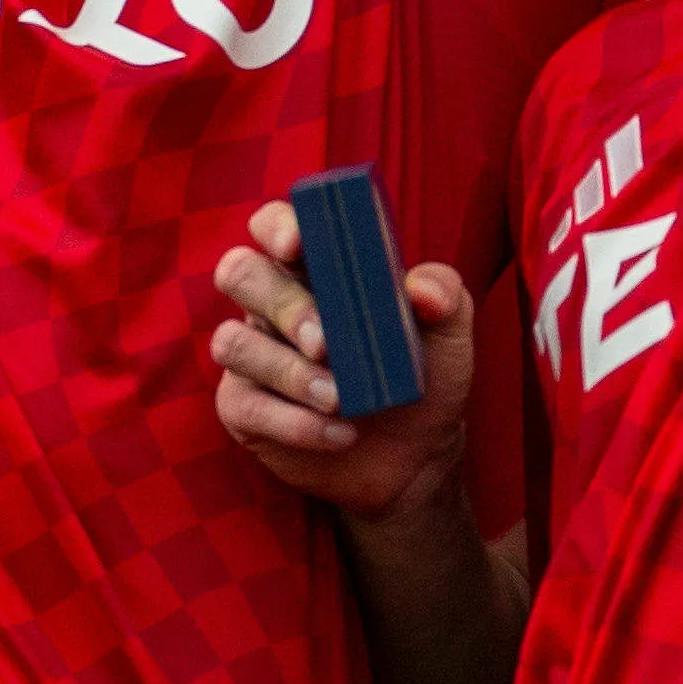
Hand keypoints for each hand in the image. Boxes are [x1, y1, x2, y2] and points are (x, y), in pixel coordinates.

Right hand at [210, 200, 476, 521]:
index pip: (273, 225)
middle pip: (239, 273)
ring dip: (290, 373)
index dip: (276, 227)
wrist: (415, 458)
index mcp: (313, 271)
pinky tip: (339, 432)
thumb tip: (422, 292)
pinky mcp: (243, 407)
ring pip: (234, 342)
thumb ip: (445, 297)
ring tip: (340, 400)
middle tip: (325, 344)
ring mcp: (252, 355)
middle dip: (283, 305)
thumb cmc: (424, 379)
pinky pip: (244, 404)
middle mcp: (272, 305)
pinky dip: (293, 422)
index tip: (298, 245)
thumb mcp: (448, 335)